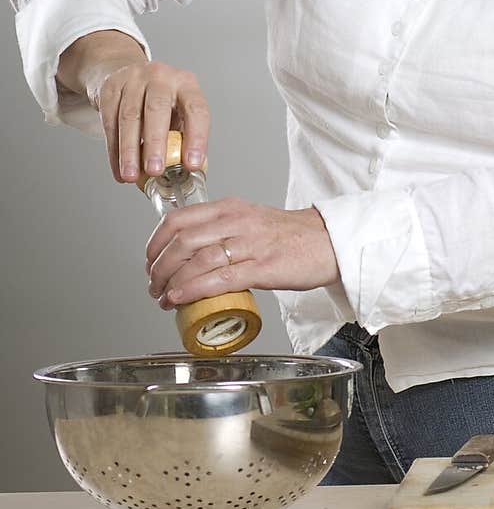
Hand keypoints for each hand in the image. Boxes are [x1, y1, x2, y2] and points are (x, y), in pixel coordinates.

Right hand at [90, 56, 209, 183]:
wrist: (126, 74)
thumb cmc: (160, 100)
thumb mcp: (178, 110)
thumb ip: (183, 136)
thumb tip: (186, 171)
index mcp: (186, 84)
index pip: (196, 109)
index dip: (196, 138)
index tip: (192, 164)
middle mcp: (161, 77)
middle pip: (157, 108)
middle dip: (156, 142)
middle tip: (155, 170)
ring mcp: (133, 79)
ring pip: (129, 117)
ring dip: (130, 151)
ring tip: (132, 176)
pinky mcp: (110, 88)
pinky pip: (110, 123)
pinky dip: (114, 151)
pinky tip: (119, 170)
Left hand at [145, 197, 339, 308]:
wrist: (328, 241)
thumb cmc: (289, 235)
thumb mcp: (248, 220)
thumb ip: (221, 229)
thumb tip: (188, 253)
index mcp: (229, 208)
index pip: (177, 220)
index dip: (155, 243)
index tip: (149, 261)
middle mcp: (236, 221)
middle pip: (181, 242)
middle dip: (158, 268)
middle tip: (154, 286)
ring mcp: (250, 244)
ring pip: (196, 261)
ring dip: (172, 284)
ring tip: (164, 299)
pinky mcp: (263, 267)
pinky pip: (219, 279)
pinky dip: (193, 290)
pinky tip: (181, 299)